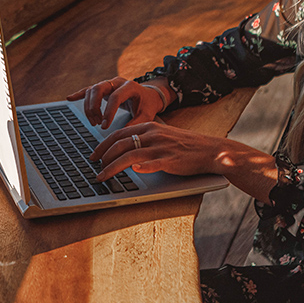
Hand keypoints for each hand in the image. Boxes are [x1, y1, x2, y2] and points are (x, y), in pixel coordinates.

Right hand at [67, 77, 168, 128]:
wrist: (149, 96)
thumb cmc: (148, 105)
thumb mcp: (146, 115)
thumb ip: (136, 124)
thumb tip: (122, 135)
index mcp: (130, 86)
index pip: (115, 97)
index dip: (109, 112)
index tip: (105, 126)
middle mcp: (118, 82)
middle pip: (99, 88)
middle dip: (95, 107)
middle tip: (97, 123)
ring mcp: (109, 83)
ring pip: (92, 90)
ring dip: (90, 107)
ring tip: (95, 122)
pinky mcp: (104, 88)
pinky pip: (89, 90)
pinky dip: (79, 94)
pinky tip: (69, 98)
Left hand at [89, 121, 225, 181]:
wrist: (210, 150)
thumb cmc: (185, 146)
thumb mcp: (162, 136)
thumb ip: (144, 139)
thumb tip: (124, 149)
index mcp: (149, 126)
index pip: (118, 133)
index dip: (103, 145)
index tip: (94, 155)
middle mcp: (153, 135)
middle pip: (120, 144)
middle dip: (103, 156)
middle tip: (93, 167)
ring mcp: (161, 147)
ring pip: (130, 155)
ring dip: (112, 167)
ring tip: (102, 176)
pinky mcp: (171, 160)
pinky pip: (153, 163)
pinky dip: (142, 167)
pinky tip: (133, 171)